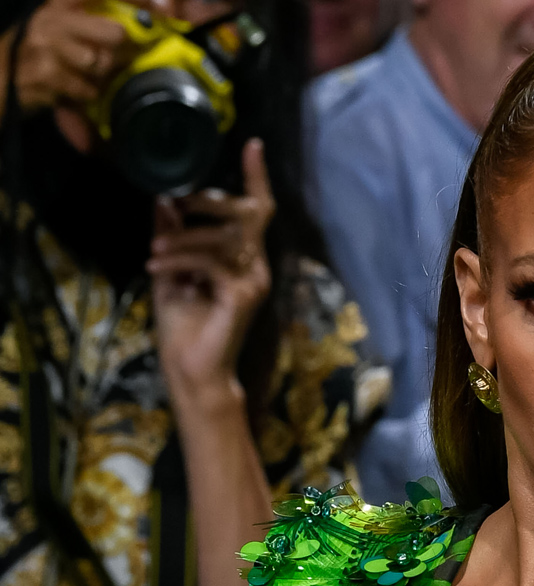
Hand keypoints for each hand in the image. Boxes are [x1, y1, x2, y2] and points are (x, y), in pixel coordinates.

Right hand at [15, 0, 140, 111]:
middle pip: (114, 34)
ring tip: (87, 74)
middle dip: (121, 50)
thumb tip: (152, 21)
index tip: (164, 7)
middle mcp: (53, 21)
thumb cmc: (39, 49)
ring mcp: (48, 48)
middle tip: (117, 56)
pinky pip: (88, 89)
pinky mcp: (47, 76)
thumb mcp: (62, 25)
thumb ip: (93, 21)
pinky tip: (73, 89)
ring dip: (101, 75)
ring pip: (101, 64)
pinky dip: (86, 93)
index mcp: (60, 5)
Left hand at [151, 139, 273, 406]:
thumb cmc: (185, 327)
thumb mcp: (171, 272)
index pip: (256, 210)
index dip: (257, 177)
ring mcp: (254, 280)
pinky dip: (182, 260)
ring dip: (184, 240)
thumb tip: (163, 200)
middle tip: (176, 203)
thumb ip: (172, 238)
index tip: (252, 144)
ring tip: (154, 254)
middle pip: (249, 213)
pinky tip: (159, 270)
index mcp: (242, 257)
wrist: (192, 370)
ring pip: (226, 237)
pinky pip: (214, 262)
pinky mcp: (244, 294)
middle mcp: (255, 264)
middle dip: (211, 201)